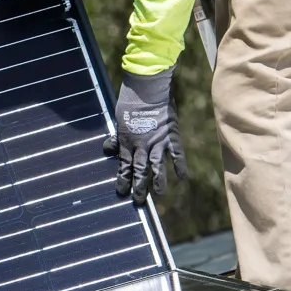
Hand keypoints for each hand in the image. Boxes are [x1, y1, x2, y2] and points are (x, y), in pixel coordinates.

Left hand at [101, 70, 186, 203]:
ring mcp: (157, 141)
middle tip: (138, 201)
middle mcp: (141, 145)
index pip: (124, 166)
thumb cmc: (129, 101)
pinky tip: (182, 177)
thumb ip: (116, 136)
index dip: (123, 180)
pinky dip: (180, 165)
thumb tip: (108, 149)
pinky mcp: (170, 135)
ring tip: (158, 194)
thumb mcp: (117, 120)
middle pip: (139, 170)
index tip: (122, 192)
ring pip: (157, 166)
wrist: (147, 88)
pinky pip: (176, 153)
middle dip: (139, 187)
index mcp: (127, 141)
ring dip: (158, 181)